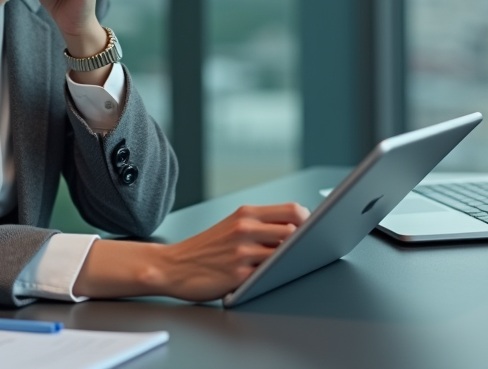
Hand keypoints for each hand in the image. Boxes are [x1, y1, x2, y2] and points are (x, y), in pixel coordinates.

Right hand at [71, 203, 310, 300]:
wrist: (172, 266)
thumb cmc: (206, 248)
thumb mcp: (232, 226)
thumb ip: (261, 224)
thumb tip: (298, 228)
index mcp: (245, 214)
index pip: (292, 209)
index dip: (309, 220)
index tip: (315, 229)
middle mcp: (245, 229)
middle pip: (294, 231)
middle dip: (306, 242)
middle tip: (309, 250)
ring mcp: (242, 252)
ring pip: (285, 253)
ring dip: (293, 260)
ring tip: (295, 264)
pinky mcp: (238, 275)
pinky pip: (269, 275)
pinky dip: (275, 276)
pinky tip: (275, 277)